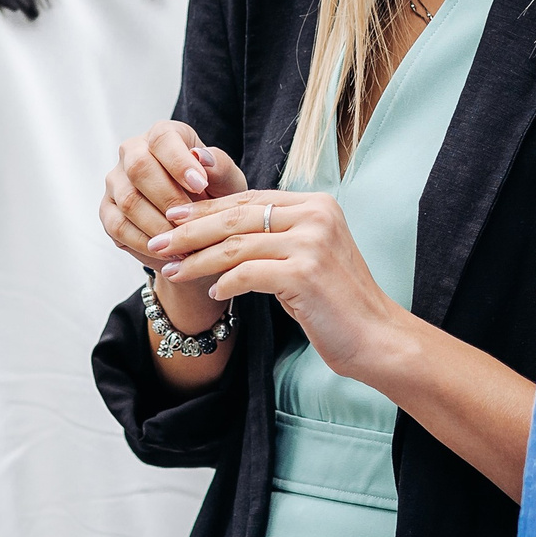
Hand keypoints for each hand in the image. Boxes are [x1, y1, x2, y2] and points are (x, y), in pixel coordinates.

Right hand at [101, 121, 243, 335]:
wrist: (198, 230)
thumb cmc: (214, 197)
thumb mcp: (228, 183)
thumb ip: (220, 167)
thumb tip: (202, 156)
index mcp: (164, 135)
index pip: (163, 138)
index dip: (179, 162)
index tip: (200, 185)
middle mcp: (134, 151)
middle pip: (138, 166)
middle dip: (168, 198)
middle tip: (192, 221)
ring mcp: (116, 181)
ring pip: (129, 199)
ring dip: (159, 225)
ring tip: (185, 243)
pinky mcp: (107, 210)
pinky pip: (119, 226)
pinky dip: (145, 242)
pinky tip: (168, 252)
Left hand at [149, 191, 412, 384]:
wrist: (376, 337)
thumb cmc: (338, 303)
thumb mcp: (308, 257)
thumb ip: (275, 237)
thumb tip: (221, 230)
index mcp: (317, 205)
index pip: (248, 199)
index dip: (207, 208)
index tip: (172, 218)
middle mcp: (315, 216)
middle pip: (236, 217)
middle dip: (191, 230)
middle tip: (159, 242)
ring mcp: (311, 243)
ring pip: (236, 245)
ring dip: (197, 259)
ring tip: (171, 270)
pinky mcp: (304, 273)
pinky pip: (248, 274)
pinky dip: (225, 283)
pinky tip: (213, 293)